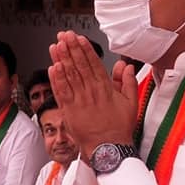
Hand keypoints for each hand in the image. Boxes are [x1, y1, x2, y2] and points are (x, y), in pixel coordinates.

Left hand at [49, 31, 136, 157]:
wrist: (108, 149)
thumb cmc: (119, 128)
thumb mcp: (131, 103)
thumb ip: (128, 82)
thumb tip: (125, 66)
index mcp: (106, 88)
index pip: (94, 64)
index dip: (85, 50)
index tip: (79, 38)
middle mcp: (91, 92)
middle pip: (79, 66)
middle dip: (71, 49)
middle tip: (64, 35)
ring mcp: (79, 101)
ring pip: (69, 76)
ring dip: (61, 59)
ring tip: (56, 45)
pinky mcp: (69, 111)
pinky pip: (61, 92)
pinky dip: (56, 80)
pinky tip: (52, 68)